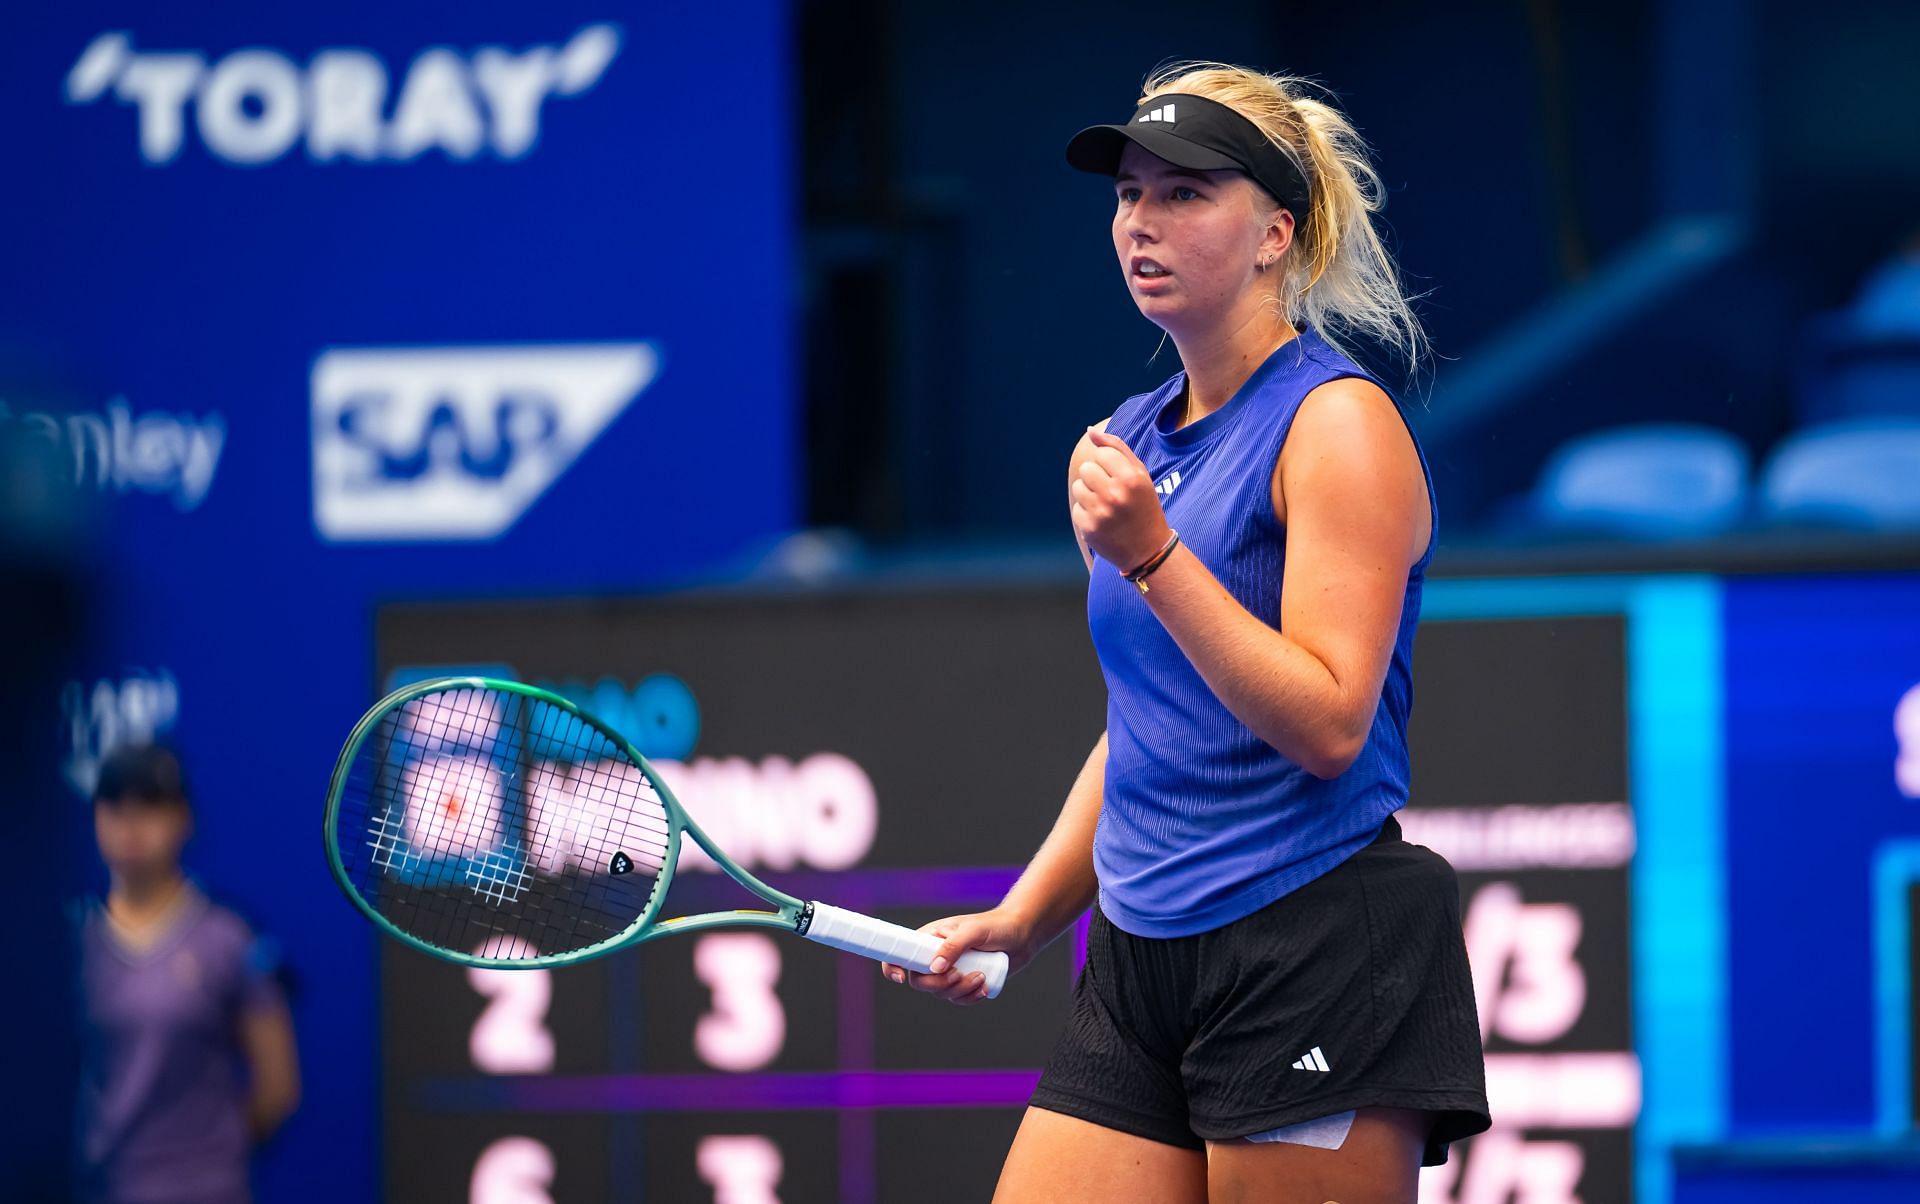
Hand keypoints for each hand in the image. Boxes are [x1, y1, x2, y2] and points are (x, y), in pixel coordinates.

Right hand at [878, 907, 1036, 1006]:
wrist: (1022, 936)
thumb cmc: (995, 926)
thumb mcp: (974, 931)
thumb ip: (953, 946)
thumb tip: (935, 967)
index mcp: (930, 939)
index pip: (901, 954)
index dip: (893, 967)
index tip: (902, 978)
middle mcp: (935, 956)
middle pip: (919, 982)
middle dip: (938, 984)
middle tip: (958, 975)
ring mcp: (949, 971)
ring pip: (940, 994)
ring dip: (960, 991)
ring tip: (981, 976)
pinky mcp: (964, 983)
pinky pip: (958, 1000)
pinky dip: (970, 998)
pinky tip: (985, 987)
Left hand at [1071, 429, 1171, 570]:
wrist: (1149, 549)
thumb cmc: (1144, 505)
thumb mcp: (1140, 474)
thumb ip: (1116, 448)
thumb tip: (1090, 430)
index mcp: (1131, 478)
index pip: (1102, 453)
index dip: (1109, 465)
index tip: (1120, 478)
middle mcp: (1115, 494)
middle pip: (1086, 468)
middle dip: (1096, 478)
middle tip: (1111, 492)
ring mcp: (1101, 513)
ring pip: (1078, 487)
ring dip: (1089, 494)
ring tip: (1107, 506)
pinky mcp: (1089, 528)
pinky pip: (1077, 508)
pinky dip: (1087, 513)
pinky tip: (1103, 521)